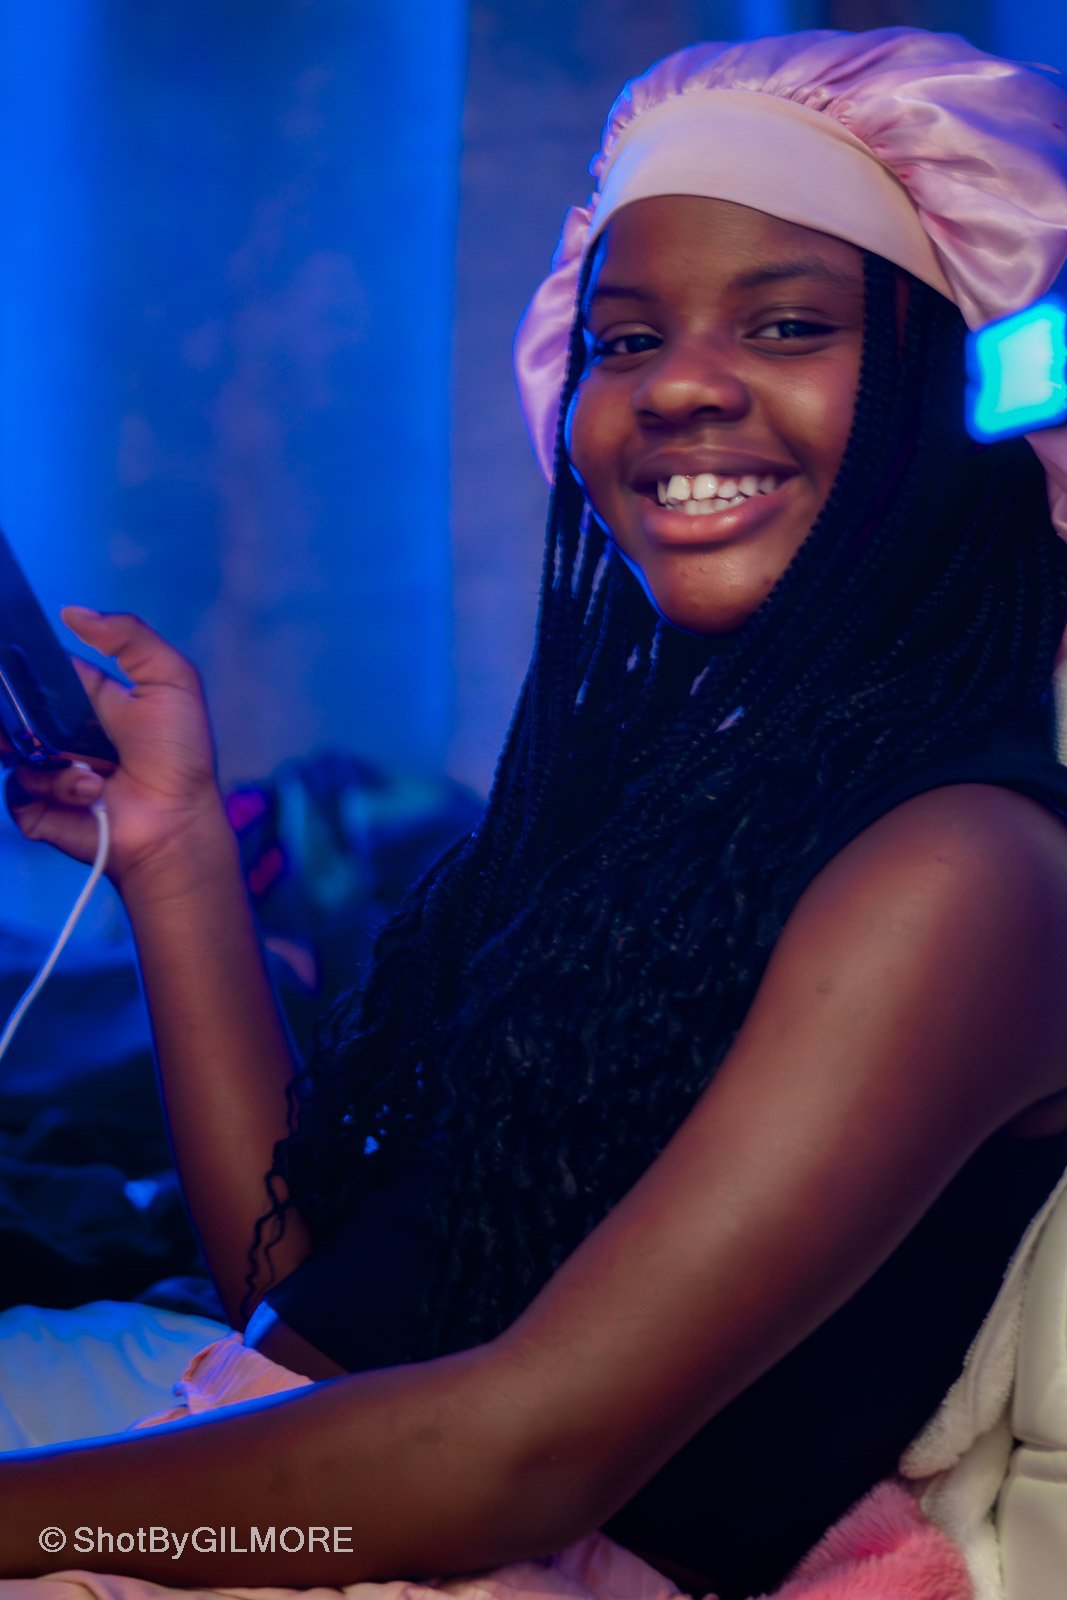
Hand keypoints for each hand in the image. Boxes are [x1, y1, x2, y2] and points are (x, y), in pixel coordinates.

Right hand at [1, 608, 227, 892]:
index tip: (6, 658)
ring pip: (8, 745)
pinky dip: (51, 787)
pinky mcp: (36, 808)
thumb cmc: (177, 751)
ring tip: (78, 761)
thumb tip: (70, 611)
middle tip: (23, 713)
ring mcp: (44, 771)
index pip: (38, 675)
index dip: (18, 665)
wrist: (175, 819)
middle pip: (11, 711)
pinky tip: (90, 791)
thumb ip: (129, 637)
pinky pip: (16, 788)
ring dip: (43, 751)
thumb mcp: (171, 680)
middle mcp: (59, 734)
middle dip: (9, 706)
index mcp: (84, 702)